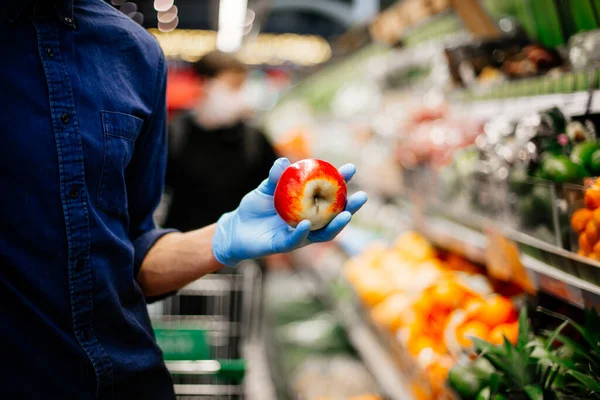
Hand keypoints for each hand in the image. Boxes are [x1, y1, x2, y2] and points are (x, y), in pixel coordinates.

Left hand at [212, 158, 367, 265]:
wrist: (235, 229)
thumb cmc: (253, 208)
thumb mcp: (265, 189)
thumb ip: (275, 178)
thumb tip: (285, 162)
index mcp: (307, 206)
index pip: (328, 195)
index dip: (341, 183)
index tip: (351, 169)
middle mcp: (308, 222)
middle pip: (334, 216)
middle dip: (350, 207)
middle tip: (362, 196)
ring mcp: (298, 235)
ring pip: (323, 233)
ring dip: (336, 225)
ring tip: (346, 214)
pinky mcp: (283, 245)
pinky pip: (296, 240)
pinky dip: (302, 232)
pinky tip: (307, 223)